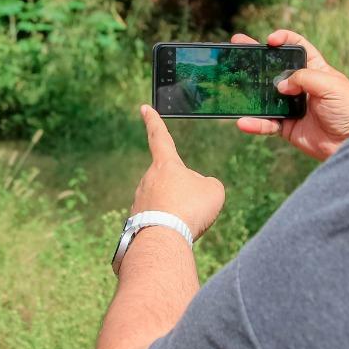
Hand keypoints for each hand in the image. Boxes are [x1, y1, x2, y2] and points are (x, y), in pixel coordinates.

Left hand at [132, 105, 225, 238]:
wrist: (164, 239)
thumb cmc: (190, 209)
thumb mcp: (213, 190)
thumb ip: (207, 185)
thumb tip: (195, 193)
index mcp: (165, 164)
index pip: (159, 137)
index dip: (154, 122)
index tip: (144, 108)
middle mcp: (147, 179)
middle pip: (172, 183)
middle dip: (186, 195)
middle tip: (195, 210)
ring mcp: (139, 200)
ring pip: (167, 203)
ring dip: (178, 213)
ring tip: (183, 224)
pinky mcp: (135, 221)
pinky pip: (159, 221)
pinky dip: (169, 227)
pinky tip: (173, 236)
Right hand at [232, 29, 348, 161]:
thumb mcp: (330, 85)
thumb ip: (303, 79)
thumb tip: (280, 85)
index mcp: (315, 69)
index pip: (297, 46)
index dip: (283, 39)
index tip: (270, 40)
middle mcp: (301, 85)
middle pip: (274, 67)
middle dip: (255, 57)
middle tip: (236, 45)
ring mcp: (292, 106)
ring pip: (265, 96)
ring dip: (249, 91)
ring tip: (231, 85)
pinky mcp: (288, 127)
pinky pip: (267, 123)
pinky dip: (255, 123)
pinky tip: (243, 122)